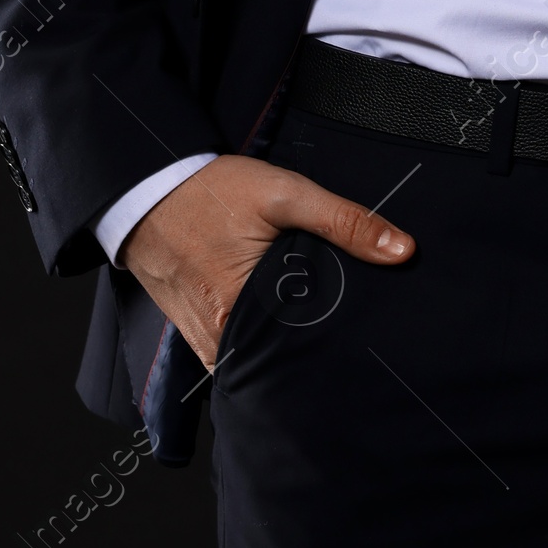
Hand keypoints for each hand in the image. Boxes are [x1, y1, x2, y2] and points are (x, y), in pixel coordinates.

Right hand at [118, 152, 413, 369]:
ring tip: (315, 341)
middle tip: (345, 345)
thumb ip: (344, 222)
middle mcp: (216, 336)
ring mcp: (200, 340)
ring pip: (253, 361)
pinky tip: (276, 330)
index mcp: (237, 309)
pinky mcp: (191, 333)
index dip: (333, 347)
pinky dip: (254, 346)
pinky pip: (230, 354)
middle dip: (310, 354)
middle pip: (277, 361)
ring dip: (280, 353)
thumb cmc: (210, 190)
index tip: (360, 345)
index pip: (300, 351)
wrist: (147, 186)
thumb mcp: (285, 193)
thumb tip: (401, 250)